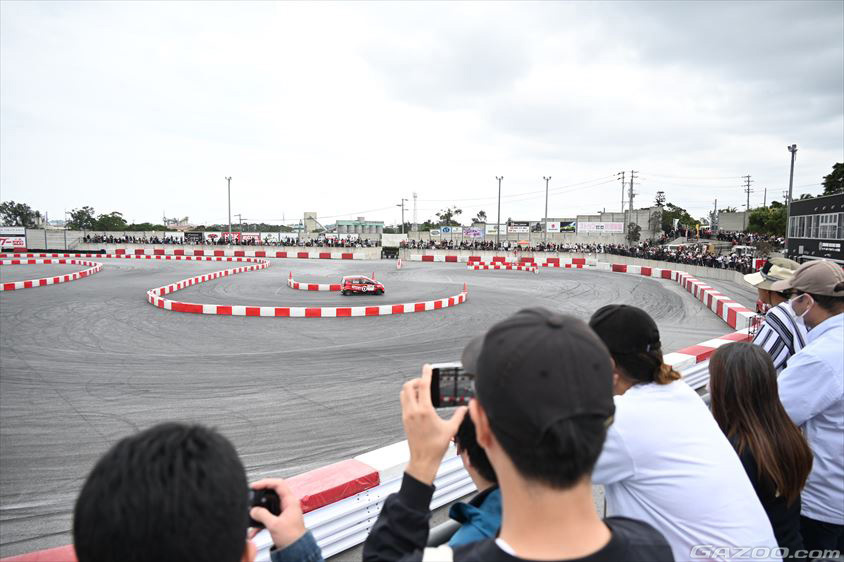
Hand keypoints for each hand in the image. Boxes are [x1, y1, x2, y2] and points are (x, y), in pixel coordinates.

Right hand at [249, 478, 306, 549]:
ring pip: (269, 504)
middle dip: (261, 492)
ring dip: (259, 508)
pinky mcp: (279, 519)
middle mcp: (288, 504)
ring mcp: (283, 511)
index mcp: (290, 501)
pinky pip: (268, 514)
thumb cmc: (292, 538)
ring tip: (251, 509)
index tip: (255, 485)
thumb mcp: (274, 525)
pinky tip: (254, 527)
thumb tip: (253, 510)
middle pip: (273, 491)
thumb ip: (262, 515)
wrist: (296, 551)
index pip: (278, 484)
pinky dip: (260, 519)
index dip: (266, 482)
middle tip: (252, 492)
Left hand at [401, 365, 467, 484]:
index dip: (426, 373)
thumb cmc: (436, 447)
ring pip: (403, 394)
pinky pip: (404, 403)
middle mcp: (413, 411)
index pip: (423, 385)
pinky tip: (419, 402)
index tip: (428, 367)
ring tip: (421, 390)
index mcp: (425, 411)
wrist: (423, 460)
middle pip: (408, 386)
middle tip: (425, 380)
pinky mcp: (405, 420)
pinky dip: (409, 397)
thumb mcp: (451, 429)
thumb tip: (466, 408)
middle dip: (416, 380)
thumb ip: (459, 415)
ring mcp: (407, 415)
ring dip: (411, 388)